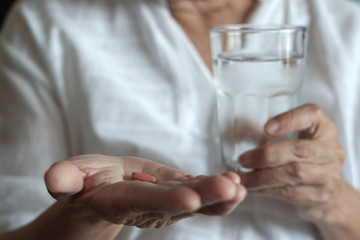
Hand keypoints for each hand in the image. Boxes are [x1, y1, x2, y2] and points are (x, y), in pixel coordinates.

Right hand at [45, 154, 245, 227]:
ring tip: (239, 185)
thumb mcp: (71, 177)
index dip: (167, 201)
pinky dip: (220, 188)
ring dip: (220, 194)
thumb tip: (55, 178)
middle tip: (230, 188)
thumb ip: (66, 178)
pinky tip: (237, 181)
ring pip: (196, 201)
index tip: (189, 199)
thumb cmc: (87, 181)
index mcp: (122, 202)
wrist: (106, 187)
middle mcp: (150, 206)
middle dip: (206, 196)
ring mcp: (168, 201)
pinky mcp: (179, 191)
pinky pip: (201, 192)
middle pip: (180, 203)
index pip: (146, 203)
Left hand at [238, 104, 346, 222]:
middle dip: (266, 155)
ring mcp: (328, 175)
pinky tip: (253, 187)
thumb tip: (250, 133)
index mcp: (324, 129)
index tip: (266, 128)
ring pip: (293, 173)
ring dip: (262, 176)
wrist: (330, 190)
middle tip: (244, 159)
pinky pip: (290, 192)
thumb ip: (282, 129)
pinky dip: (266, 189)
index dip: (289, 119)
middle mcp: (331, 150)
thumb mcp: (301, 135)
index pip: (312, 115)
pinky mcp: (319, 195)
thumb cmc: (308, 157)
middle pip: (299, 149)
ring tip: (244, 176)